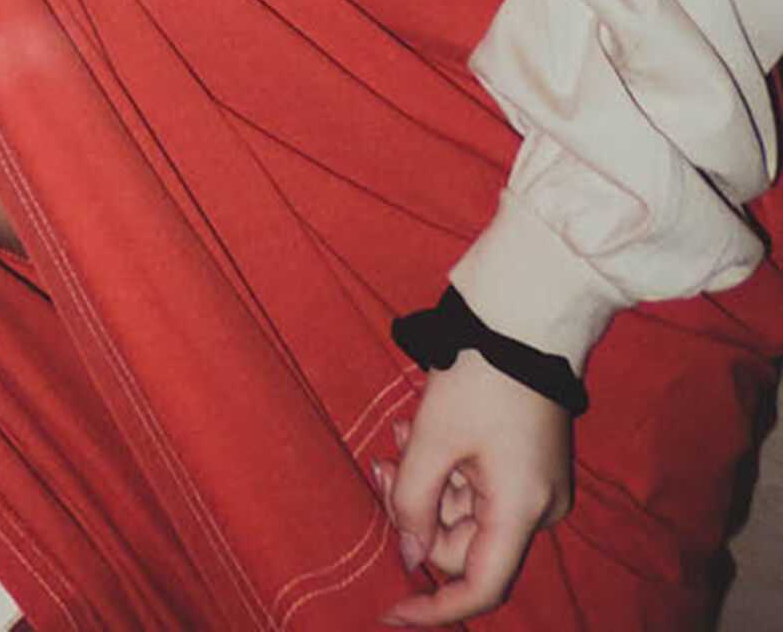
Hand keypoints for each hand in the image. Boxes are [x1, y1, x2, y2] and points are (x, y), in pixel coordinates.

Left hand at [373, 355, 572, 623]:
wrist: (523, 317)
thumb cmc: (479, 375)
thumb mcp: (432, 439)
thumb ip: (413, 504)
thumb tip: (410, 558)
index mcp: (522, 511)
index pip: (480, 588)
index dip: (434, 609)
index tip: (389, 611)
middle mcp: (538, 509)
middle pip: (464, 543)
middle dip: (417, 512)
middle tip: (381, 464)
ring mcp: (537, 487)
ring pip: (466, 511)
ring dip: (426, 481)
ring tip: (400, 432)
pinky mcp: (530, 465)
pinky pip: (480, 487)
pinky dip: (447, 468)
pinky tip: (420, 427)